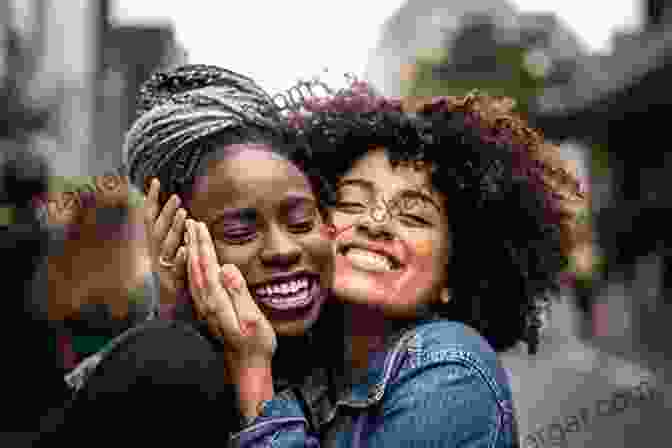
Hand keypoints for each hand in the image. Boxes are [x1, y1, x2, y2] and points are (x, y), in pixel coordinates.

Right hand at [144, 178, 186, 304]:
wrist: (169, 310)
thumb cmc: (174, 277)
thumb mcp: (171, 253)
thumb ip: (172, 234)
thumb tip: (177, 211)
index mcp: (154, 245)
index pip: (150, 218)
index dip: (151, 200)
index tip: (155, 181)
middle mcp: (155, 254)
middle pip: (158, 230)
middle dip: (166, 212)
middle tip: (177, 197)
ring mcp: (162, 268)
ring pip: (167, 247)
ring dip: (174, 229)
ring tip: (184, 214)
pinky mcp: (171, 283)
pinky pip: (174, 270)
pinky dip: (178, 260)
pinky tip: (185, 250)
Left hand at [184, 219, 276, 366]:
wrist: (247, 369)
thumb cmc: (255, 345)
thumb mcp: (252, 319)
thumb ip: (238, 292)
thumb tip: (226, 267)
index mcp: (217, 302)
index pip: (207, 266)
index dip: (202, 245)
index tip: (199, 225)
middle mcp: (207, 304)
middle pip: (196, 268)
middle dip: (193, 243)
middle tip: (189, 221)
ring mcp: (206, 310)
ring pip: (193, 275)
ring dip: (191, 254)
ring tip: (189, 236)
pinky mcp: (209, 314)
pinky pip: (196, 285)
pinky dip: (193, 269)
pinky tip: (195, 263)